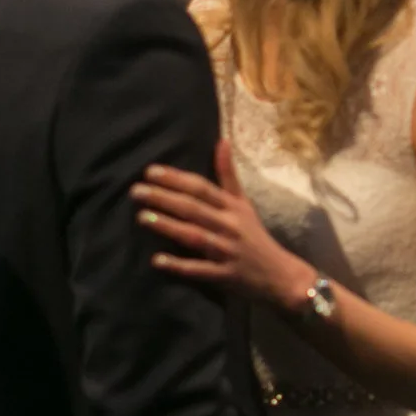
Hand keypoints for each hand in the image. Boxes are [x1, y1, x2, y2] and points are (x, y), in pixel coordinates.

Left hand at [131, 143, 311, 310]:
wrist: (280, 274)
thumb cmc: (255, 236)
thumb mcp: (244, 203)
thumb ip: (228, 174)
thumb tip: (221, 140)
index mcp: (232, 207)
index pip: (201, 188)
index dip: (176, 179)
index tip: (150, 171)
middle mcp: (229, 226)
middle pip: (194, 209)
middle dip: (164, 199)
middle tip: (136, 191)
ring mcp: (227, 251)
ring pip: (195, 236)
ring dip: (169, 226)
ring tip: (142, 217)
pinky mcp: (225, 275)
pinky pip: (200, 270)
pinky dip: (180, 266)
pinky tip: (157, 260)